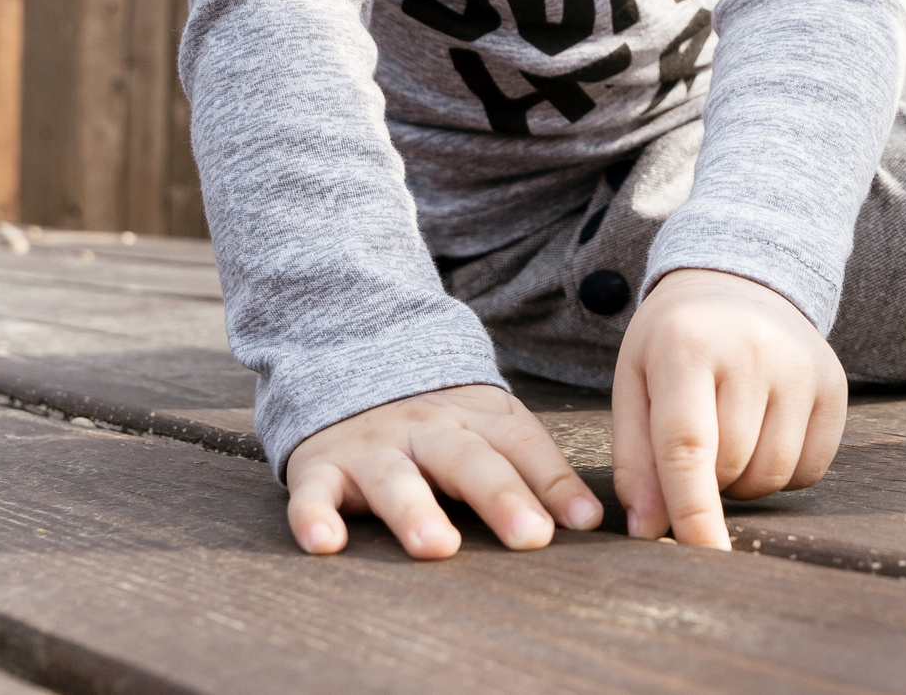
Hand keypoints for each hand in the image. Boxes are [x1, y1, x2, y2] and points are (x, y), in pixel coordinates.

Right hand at [284, 382, 603, 557]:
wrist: (353, 358)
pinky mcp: (321, 465)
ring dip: (416, 510)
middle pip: (469, 461)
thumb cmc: (440, 423)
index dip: (555, 482)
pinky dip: (315, 517)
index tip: (584, 522)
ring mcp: (374, 447)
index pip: (523, 447)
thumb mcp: (491, 430)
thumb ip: (536, 471)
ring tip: (436, 547)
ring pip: (395, 478)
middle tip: (531, 537)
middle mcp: (429, 430)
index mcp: (479, 419)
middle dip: (502, 497)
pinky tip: (326, 544)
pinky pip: (313, 492)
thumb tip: (593, 523)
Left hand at [611, 267, 846, 548]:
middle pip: (730, 466)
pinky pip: (811, 469)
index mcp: (687, 345)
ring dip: (744, 481)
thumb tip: (649, 532)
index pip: (688, 444)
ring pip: (773, 475)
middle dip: (706, 480)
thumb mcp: (634, 384)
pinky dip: (782, 472)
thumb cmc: (674, 344)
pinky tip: (765, 432)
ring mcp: (801, 366)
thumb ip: (634, 459)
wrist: (739, 283)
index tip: (697, 556)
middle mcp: (753, 350)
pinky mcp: (834, 384)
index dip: (691, 508)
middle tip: (696, 444)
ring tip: (729, 436)